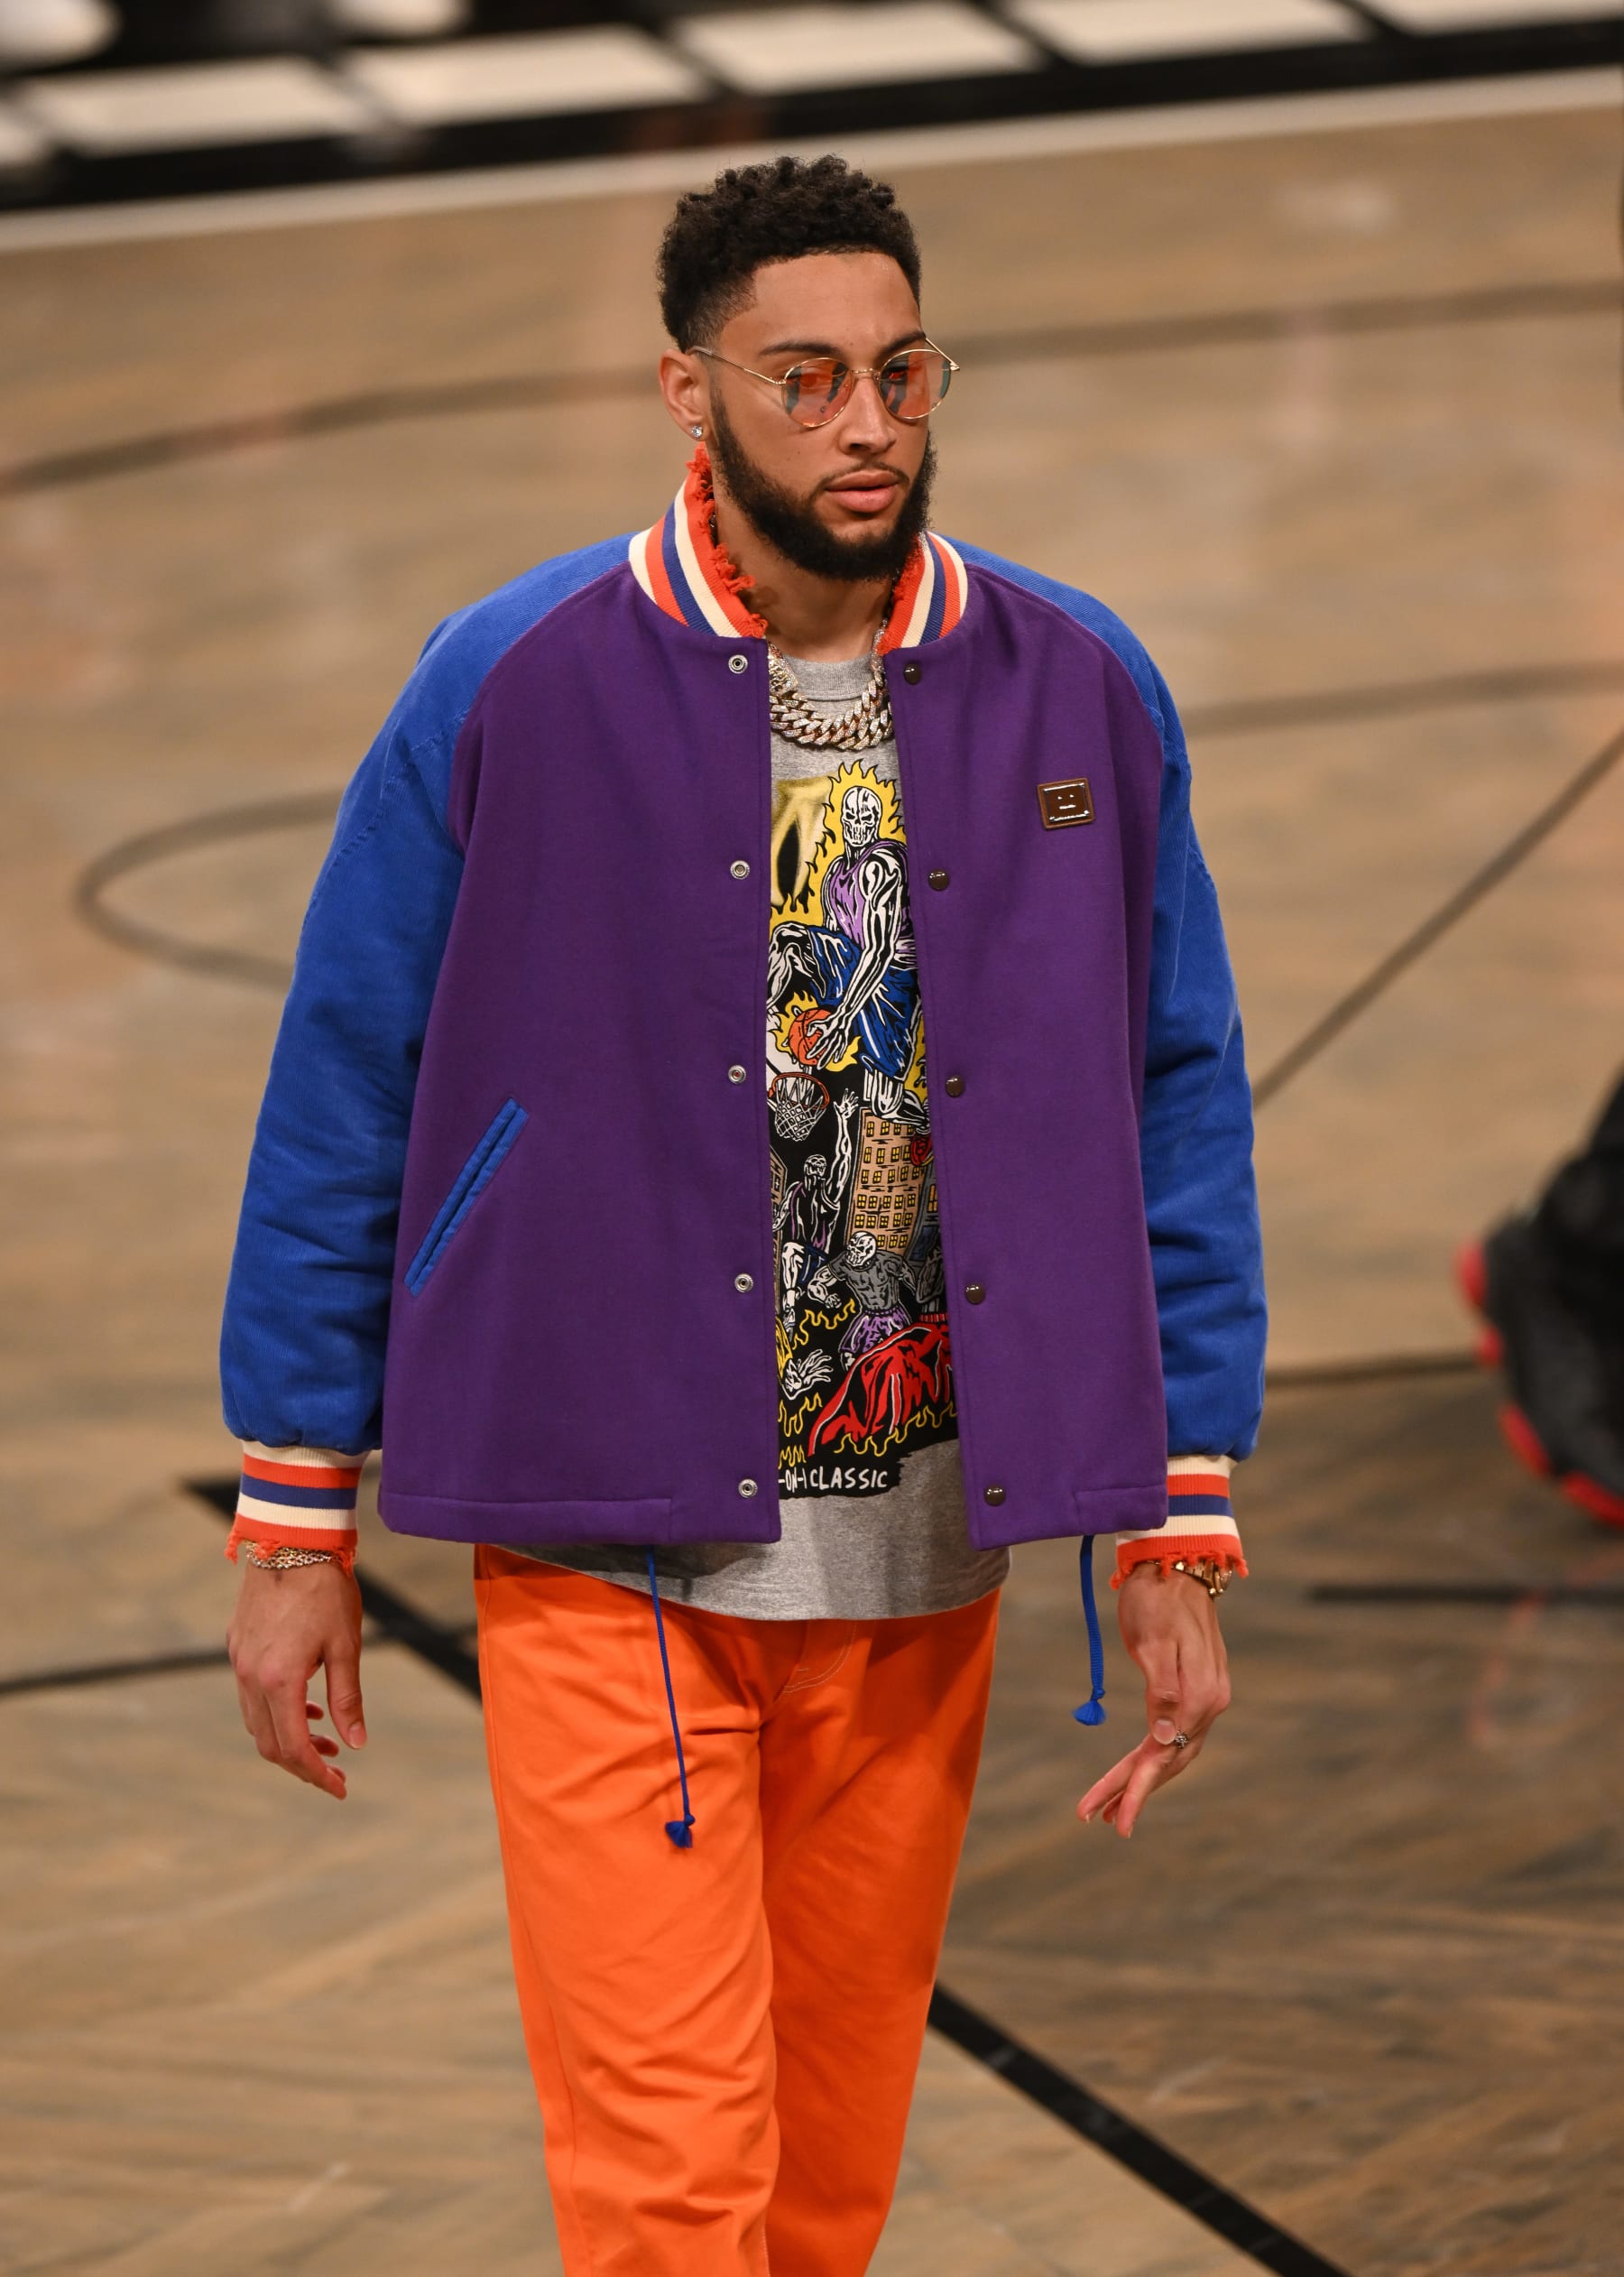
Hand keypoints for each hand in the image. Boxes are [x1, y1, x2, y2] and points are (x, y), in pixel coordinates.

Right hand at [228, 1559, 365, 1800]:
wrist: (290, 1539)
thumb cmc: (326, 1588)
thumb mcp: (346, 1646)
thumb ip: (347, 1698)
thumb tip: (357, 1743)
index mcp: (279, 1680)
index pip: (293, 1748)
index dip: (316, 1775)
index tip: (340, 1788)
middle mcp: (250, 1676)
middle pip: (269, 1743)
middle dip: (302, 1764)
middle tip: (335, 1771)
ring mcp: (239, 1660)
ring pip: (256, 1721)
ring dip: (288, 1738)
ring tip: (325, 1740)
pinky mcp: (238, 1644)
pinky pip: (251, 1695)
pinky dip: (276, 1711)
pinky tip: (306, 1707)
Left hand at [1076, 1565, 1229, 1838]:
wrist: (1176, 1562)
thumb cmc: (1157, 1597)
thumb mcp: (1153, 1641)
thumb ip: (1162, 1691)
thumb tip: (1165, 1740)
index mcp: (1202, 1695)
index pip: (1164, 1756)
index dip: (1133, 1788)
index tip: (1109, 1816)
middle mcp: (1210, 1702)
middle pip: (1169, 1761)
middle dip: (1131, 1790)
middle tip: (1095, 1817)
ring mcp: (1206, 1697)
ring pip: (1172, 1751)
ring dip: (1140, 1779)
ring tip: (1106, 1807)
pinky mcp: (1195, 1689)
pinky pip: (1173, 1733)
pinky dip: (1151, 1756)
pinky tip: (1134, 1769)